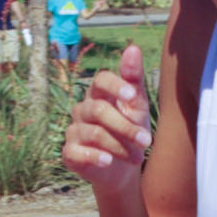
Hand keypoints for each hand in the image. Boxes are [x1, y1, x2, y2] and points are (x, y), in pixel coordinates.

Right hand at [63, 43, 152, 195]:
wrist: (124, 169)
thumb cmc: (131, 132)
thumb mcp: (138, 107)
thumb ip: (135, 79)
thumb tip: (133, 47)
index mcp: (100, 94)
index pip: (100, 79)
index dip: (115, 85)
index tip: (131, 94)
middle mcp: (83, 109)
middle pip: (99, 110)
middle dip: (126, 127)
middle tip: (147, 141)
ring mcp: (74, 130)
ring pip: (93, 133)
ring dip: (119, 146)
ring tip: (138, 158)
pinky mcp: (70, 152)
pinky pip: (76, 151)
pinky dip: (94, 156)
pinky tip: (108, 161)